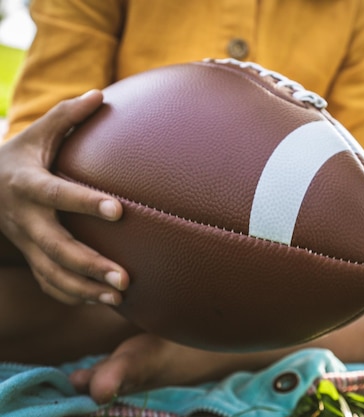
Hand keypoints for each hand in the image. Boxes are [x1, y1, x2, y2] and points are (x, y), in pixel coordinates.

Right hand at [0, 90, 128, 304]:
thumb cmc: (19, 156)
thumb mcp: (36, 134)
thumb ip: (67, 116)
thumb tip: (101, 94)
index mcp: (28, 184)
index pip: (58, 195)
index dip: (86, 203)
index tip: (120, 209)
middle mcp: (24, 218)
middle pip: (56, 247)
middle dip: (90, 264)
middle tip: (124, 278)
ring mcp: (25, 242)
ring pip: (52, 273)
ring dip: (85, 289)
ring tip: (119, 298)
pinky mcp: (29, 256)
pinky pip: (48, 282)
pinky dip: (72, 295)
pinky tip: (102, 302)